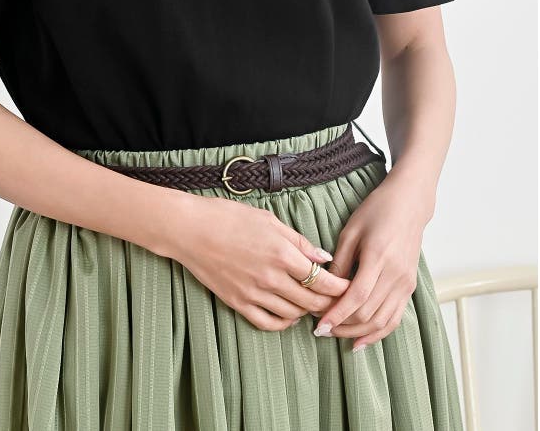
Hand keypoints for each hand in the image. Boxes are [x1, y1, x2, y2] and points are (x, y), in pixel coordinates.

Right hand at [164, 195, 349, 330]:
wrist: (190, 229)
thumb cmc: (228, 217)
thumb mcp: (268, 220)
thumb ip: (299, 241)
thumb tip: (324, 257)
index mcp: (281, 253)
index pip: (322, 280)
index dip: (340, 287)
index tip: (349, 287)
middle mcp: (271, 277)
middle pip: (312, 301)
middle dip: (329, 303)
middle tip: (336, 300)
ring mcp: (253, 293)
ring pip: (293, 314)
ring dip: (306, 312)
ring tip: (312, 304)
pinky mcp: (238, 303)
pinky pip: (268, 323)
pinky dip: (283, 323)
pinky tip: (288, 314)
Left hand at [311, 168, 433, 349]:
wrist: (409, 205)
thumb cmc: (376, 211)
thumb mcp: (351, 231)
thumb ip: (339, 261)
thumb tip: (325, 288)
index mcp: (378, 257)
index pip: (356, 296)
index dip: (337, 314)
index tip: (319, 325)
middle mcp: (395, 274)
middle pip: (367, 312)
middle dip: (342, 325)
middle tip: (320, 328)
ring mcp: (405, 283)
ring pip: (381, 321)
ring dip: (357, 333)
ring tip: (335, 334)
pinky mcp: (409, 287)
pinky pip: (394, 318)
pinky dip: (378, 333)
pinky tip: (361, 341)